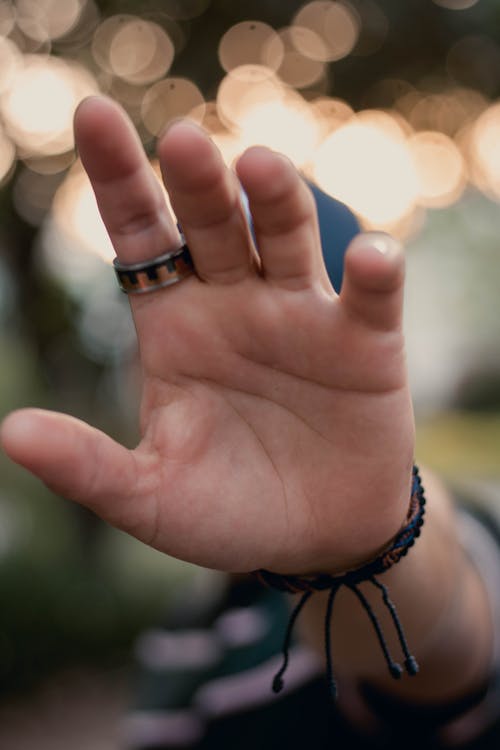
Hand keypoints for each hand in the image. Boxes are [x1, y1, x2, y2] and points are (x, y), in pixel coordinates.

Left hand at [1, 97, 413, 574]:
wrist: (317, 537)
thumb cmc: (228, 512)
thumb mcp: (150, 497)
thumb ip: (88, 466)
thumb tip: (10, 433)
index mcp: (175, 324)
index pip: (140, 237)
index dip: (117, 178)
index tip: (91, 115)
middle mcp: (235, 303)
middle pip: (211, 224)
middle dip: (197, 183)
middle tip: (182, 144)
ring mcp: (302, 315)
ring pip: (287, 238)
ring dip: (277, 201)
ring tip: (258, 168)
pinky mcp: (366, 341)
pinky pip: (370, 296)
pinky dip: (373, 273)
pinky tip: (369, 260)